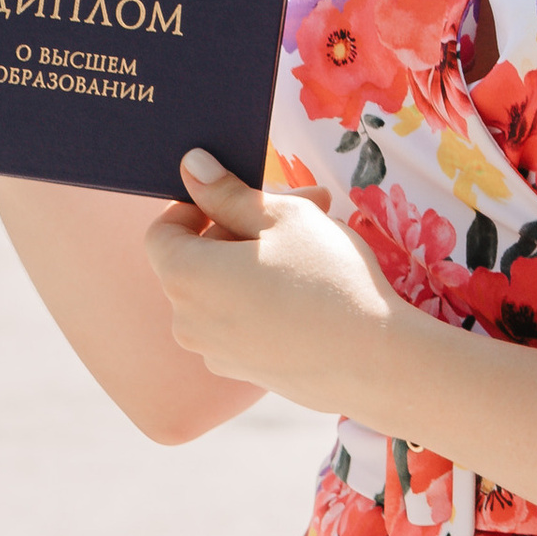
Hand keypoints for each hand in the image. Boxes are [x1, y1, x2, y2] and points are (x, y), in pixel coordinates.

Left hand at [143, 158, 404, 415]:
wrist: (373, 364)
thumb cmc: (326, 280)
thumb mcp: (280, 218)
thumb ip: (227, 192)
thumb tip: (190, 165)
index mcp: (185, 277)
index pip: (162, 231)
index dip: (197, 205)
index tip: (241, 196)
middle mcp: (186, 321)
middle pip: (197, 259)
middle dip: (242, 226)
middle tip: (304, 205)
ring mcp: (214, 351)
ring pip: (221, 288)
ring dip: (257, 259)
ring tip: (316, 242)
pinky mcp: (242, 370)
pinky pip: (238, 320)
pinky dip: (261, 297)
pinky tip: (310, 288)